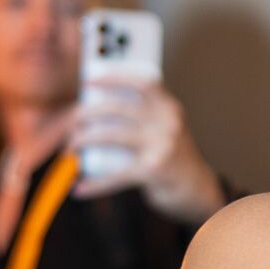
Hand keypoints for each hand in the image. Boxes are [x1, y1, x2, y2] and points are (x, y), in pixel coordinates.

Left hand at [67, 78, 226, 222]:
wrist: (199, 190)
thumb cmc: (172, 158)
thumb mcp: (165, 131)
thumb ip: (141, 119)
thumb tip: (92, 112)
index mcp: (170, 108)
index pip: (142, 83)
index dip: (114, 78)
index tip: (88, 81)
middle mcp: (168, 122)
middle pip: (116, 108)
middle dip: (85, 113)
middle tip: (71, 122)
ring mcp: (161, 145)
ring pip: (109, 135)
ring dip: (82, 141)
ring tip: (70, 149)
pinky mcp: (154, 170)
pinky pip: (116, 175)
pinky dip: (95, 184)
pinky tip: (80, 190)